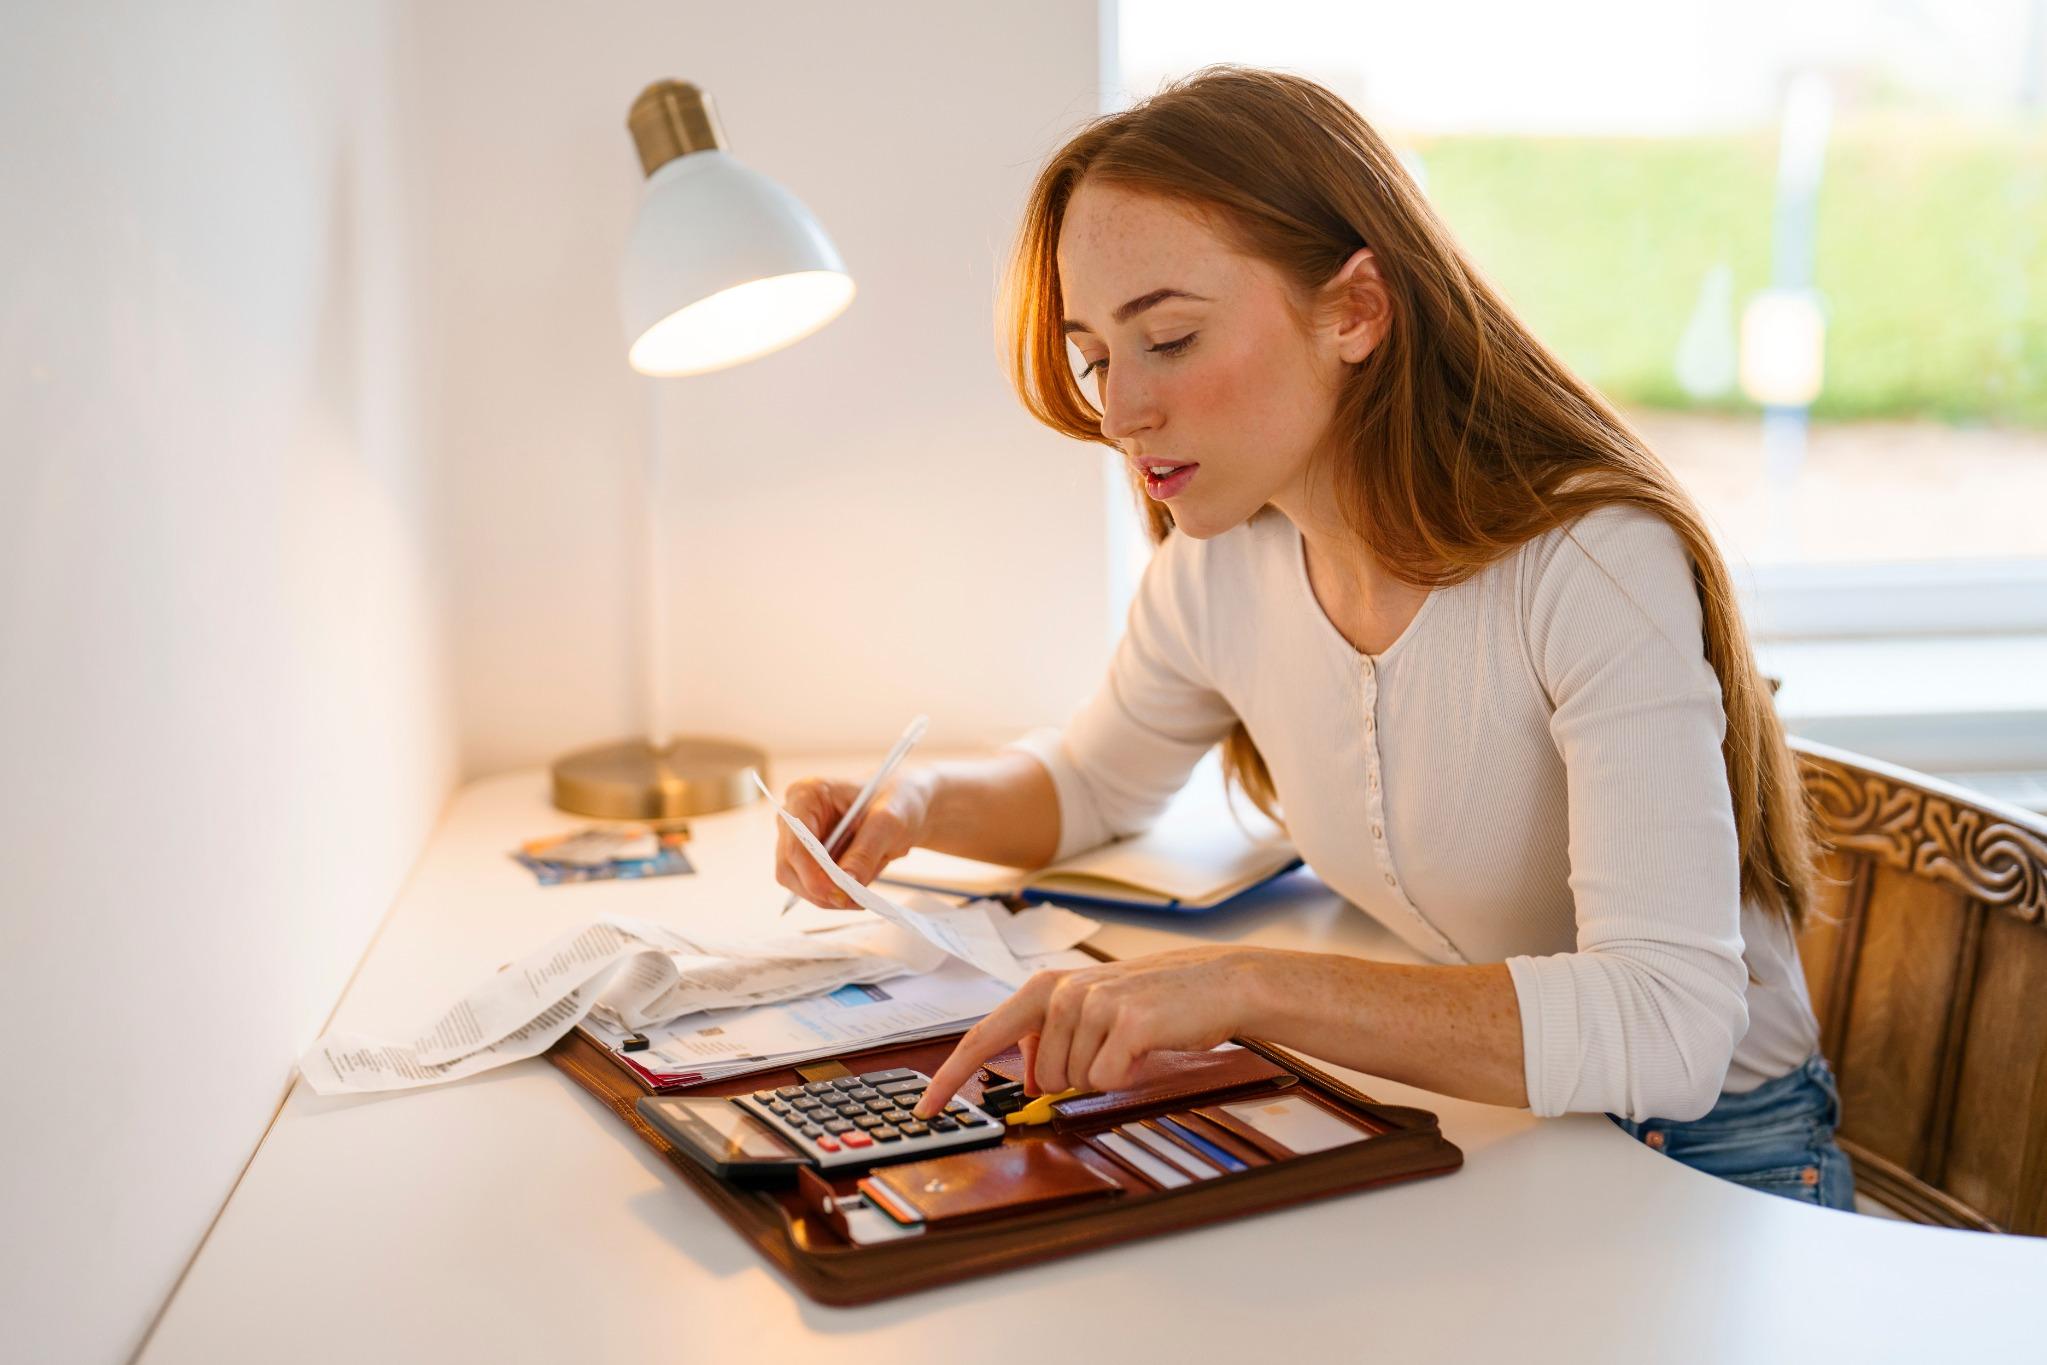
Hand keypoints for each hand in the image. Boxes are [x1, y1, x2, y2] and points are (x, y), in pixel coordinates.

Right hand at [772, 769, 935, 909]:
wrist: (904, 807)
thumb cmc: (896, 802)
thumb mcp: (889, 822)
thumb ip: (866, 852)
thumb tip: (846, 882)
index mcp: (807, 795)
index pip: (795, 842)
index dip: (812, 873)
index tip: (839, 892)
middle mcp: (794, 817)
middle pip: (788, 867)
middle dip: (819, 889)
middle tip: (853, 900)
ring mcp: (797, 839)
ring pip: (796, 882)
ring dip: (827, 896)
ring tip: (860, 895)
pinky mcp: (807, 859)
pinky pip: (810, 887)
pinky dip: (832, 894)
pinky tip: (855, 890)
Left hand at [913, 946, 1273, 1117]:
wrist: (1218, 982)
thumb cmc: (1156, 1001)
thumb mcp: (1094, 1010)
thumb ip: (1053, 1038)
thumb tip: (1033, 1079)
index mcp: (1046, 988)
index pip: (984, 1037)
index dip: (952, 1076)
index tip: (927, 1108)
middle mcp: (1063, 991)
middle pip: (1045, 1077)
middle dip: (1078, 1077)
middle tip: (1112, 1050)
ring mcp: (1093, 1004)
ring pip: (1075, 1082)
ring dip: (1107, 1074)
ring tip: (1133, 1042)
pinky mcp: (1126, 1022)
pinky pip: (1108, 1080)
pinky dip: (1130, 1075)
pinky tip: (1147, 1047)